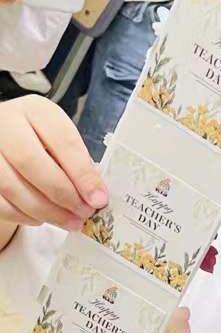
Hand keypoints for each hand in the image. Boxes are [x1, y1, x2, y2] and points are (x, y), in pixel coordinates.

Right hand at [0, 96, 105, 230]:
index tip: (98, 199)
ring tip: (70, 221)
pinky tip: (43, 219)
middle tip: (84, 213)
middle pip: (30, 162)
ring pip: (13, 187)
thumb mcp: (60, 138)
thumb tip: (95, 196)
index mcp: (35, 110)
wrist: (5, 137)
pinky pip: (0, 203)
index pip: (61, 139)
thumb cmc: (40, 138)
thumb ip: (77, 162)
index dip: (82, 173)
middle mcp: (5, 125)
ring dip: (46, 211)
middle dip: (63, 194)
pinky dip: (24, 216)